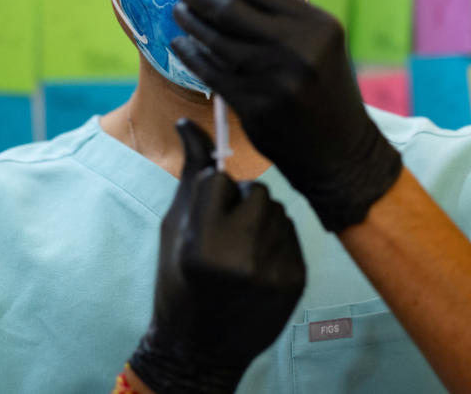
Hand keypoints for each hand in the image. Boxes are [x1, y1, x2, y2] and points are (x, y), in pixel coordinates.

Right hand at [129, 119, 304, 393]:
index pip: (219, 178)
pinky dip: (276, 240)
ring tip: (240, 250)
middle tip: (224, 233)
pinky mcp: (297, 279)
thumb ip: (190, 175)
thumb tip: (186, 122)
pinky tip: (258, 263)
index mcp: (202, 245)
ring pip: (278, 209)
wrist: (201, 349)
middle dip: (240, 203)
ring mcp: (274, 271)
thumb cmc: (178, 281)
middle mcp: (241, 259)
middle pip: (256, 191)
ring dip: (261, 220)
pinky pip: (292, 232)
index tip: (204, 217)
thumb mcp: (174, 229)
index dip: (211, 194)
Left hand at [171, 0, 402, 232]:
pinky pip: (212, 73)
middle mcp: (300, 49)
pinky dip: (192, 55)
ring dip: (190, 22)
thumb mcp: (312, 40)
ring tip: (180, 11)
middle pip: (231, 10)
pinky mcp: (257, 107)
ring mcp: (277, 80)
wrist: (341, 149)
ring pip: (216, 41)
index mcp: (317, 25)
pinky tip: (182, 44)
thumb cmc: (323, 86)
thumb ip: (271, 5)